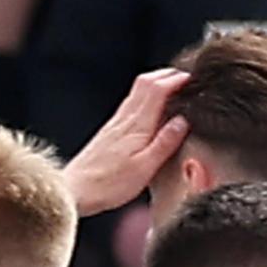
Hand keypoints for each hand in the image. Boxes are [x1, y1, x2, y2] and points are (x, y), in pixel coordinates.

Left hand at [62, 67, 191, 216]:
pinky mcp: (109, 132)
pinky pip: (129, 104)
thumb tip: (182, 121)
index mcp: (137, 126)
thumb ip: (165, 143)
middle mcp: (124, 119)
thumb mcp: (145, 168)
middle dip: (166, 74)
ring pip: (136, 91)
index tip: (192, 79)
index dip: (175, 79)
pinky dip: (144, 97)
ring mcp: (115, 124)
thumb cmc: (107, 185)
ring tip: (171, 88)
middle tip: (184, 77)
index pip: (157, 89)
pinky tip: (149, 109)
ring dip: (155, 83)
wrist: (74, 191)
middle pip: (145, 82)